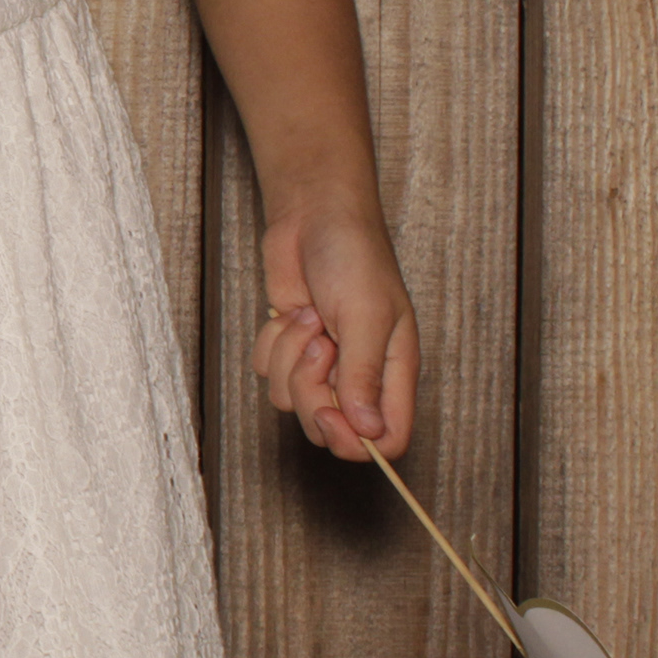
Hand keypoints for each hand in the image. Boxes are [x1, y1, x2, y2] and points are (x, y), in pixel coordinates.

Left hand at [250, 201, 417, 461]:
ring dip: (289, 356)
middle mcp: (357, 376)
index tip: (334, 413)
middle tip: (319, 347)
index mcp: (392, 373)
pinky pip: (265, 371)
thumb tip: (367, 431)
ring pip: (289, 400)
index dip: (356, 441)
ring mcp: (320, 364)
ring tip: (310, 317)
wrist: (313, 216)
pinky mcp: (287, 348)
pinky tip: (291, 311)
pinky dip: (271, 342)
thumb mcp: (366, 315)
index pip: (386, 439)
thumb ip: (364, 375)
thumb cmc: (354, 256)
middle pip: (329, 428)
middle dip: (311, 391)